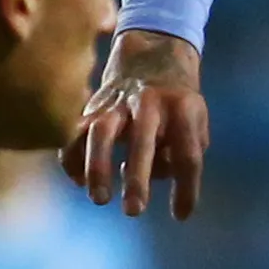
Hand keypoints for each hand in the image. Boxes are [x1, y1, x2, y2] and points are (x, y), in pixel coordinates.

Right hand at [66, 30, 209, 219]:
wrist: (152, 52)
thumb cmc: (177, 102)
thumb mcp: (196, 120)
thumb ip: (184, 151)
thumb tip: (159, 176)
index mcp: (183, 108)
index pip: (188, 152)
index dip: (186, 187)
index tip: (180, 215)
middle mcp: (149, 103)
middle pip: (143, 141)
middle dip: (138, 177)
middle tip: (134, 211)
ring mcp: (118, 102)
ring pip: (102, 131)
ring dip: (98, 166)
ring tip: (99, 198)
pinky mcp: (93, 105)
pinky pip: (76, 130)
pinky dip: (73, 155)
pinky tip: (77, 180)